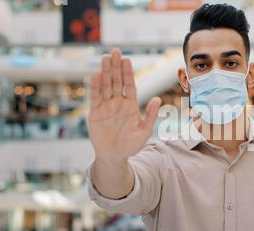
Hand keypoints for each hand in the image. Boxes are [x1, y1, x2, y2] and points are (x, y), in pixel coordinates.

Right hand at [88, 48, 160, 162]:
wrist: (114, 157)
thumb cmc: (131, 146)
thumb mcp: (144, 131)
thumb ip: (150, 115)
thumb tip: (158, 99)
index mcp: (130, 105)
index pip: (129, 85)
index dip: (127, 72)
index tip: (126, 59)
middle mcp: (118, 103)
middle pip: (116, 81)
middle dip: (116, 66)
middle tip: (115, 51)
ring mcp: (106, 106)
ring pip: (106, 85)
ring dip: (105, 72)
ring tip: (105, 58)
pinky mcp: (95, 112)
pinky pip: (95, 97)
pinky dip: (95, 87)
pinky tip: (96, 75)